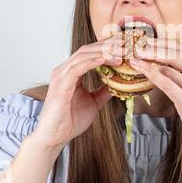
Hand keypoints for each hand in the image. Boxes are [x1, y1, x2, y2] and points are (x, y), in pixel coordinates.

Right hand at [32, 35, 124, 149]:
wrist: (55, 137)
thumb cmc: (70, 121)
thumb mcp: (94, 102)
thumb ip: (103, 91)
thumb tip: (118, 83)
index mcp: (71, 72)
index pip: (89, 52)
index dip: (107, 47)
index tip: (125, 46)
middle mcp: (64, 70)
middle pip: (87, 49)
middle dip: (107, 45)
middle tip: (126, 45)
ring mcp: (61, 76)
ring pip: (83, 55)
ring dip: (103, 52)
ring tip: (121, 52)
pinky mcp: (61, 85)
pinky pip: (77, 68)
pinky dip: (92, 62)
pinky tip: (105, 60)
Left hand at [130, 37, 181, 158]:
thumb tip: (165, 67)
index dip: (166, 43)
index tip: (151, 40)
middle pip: (176, 54)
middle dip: (155, 48)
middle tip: (138, 45)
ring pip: (169, 69)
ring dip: (149, 62)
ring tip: (135, 58)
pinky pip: (166, 83)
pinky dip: (151, 74)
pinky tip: (140, 68)